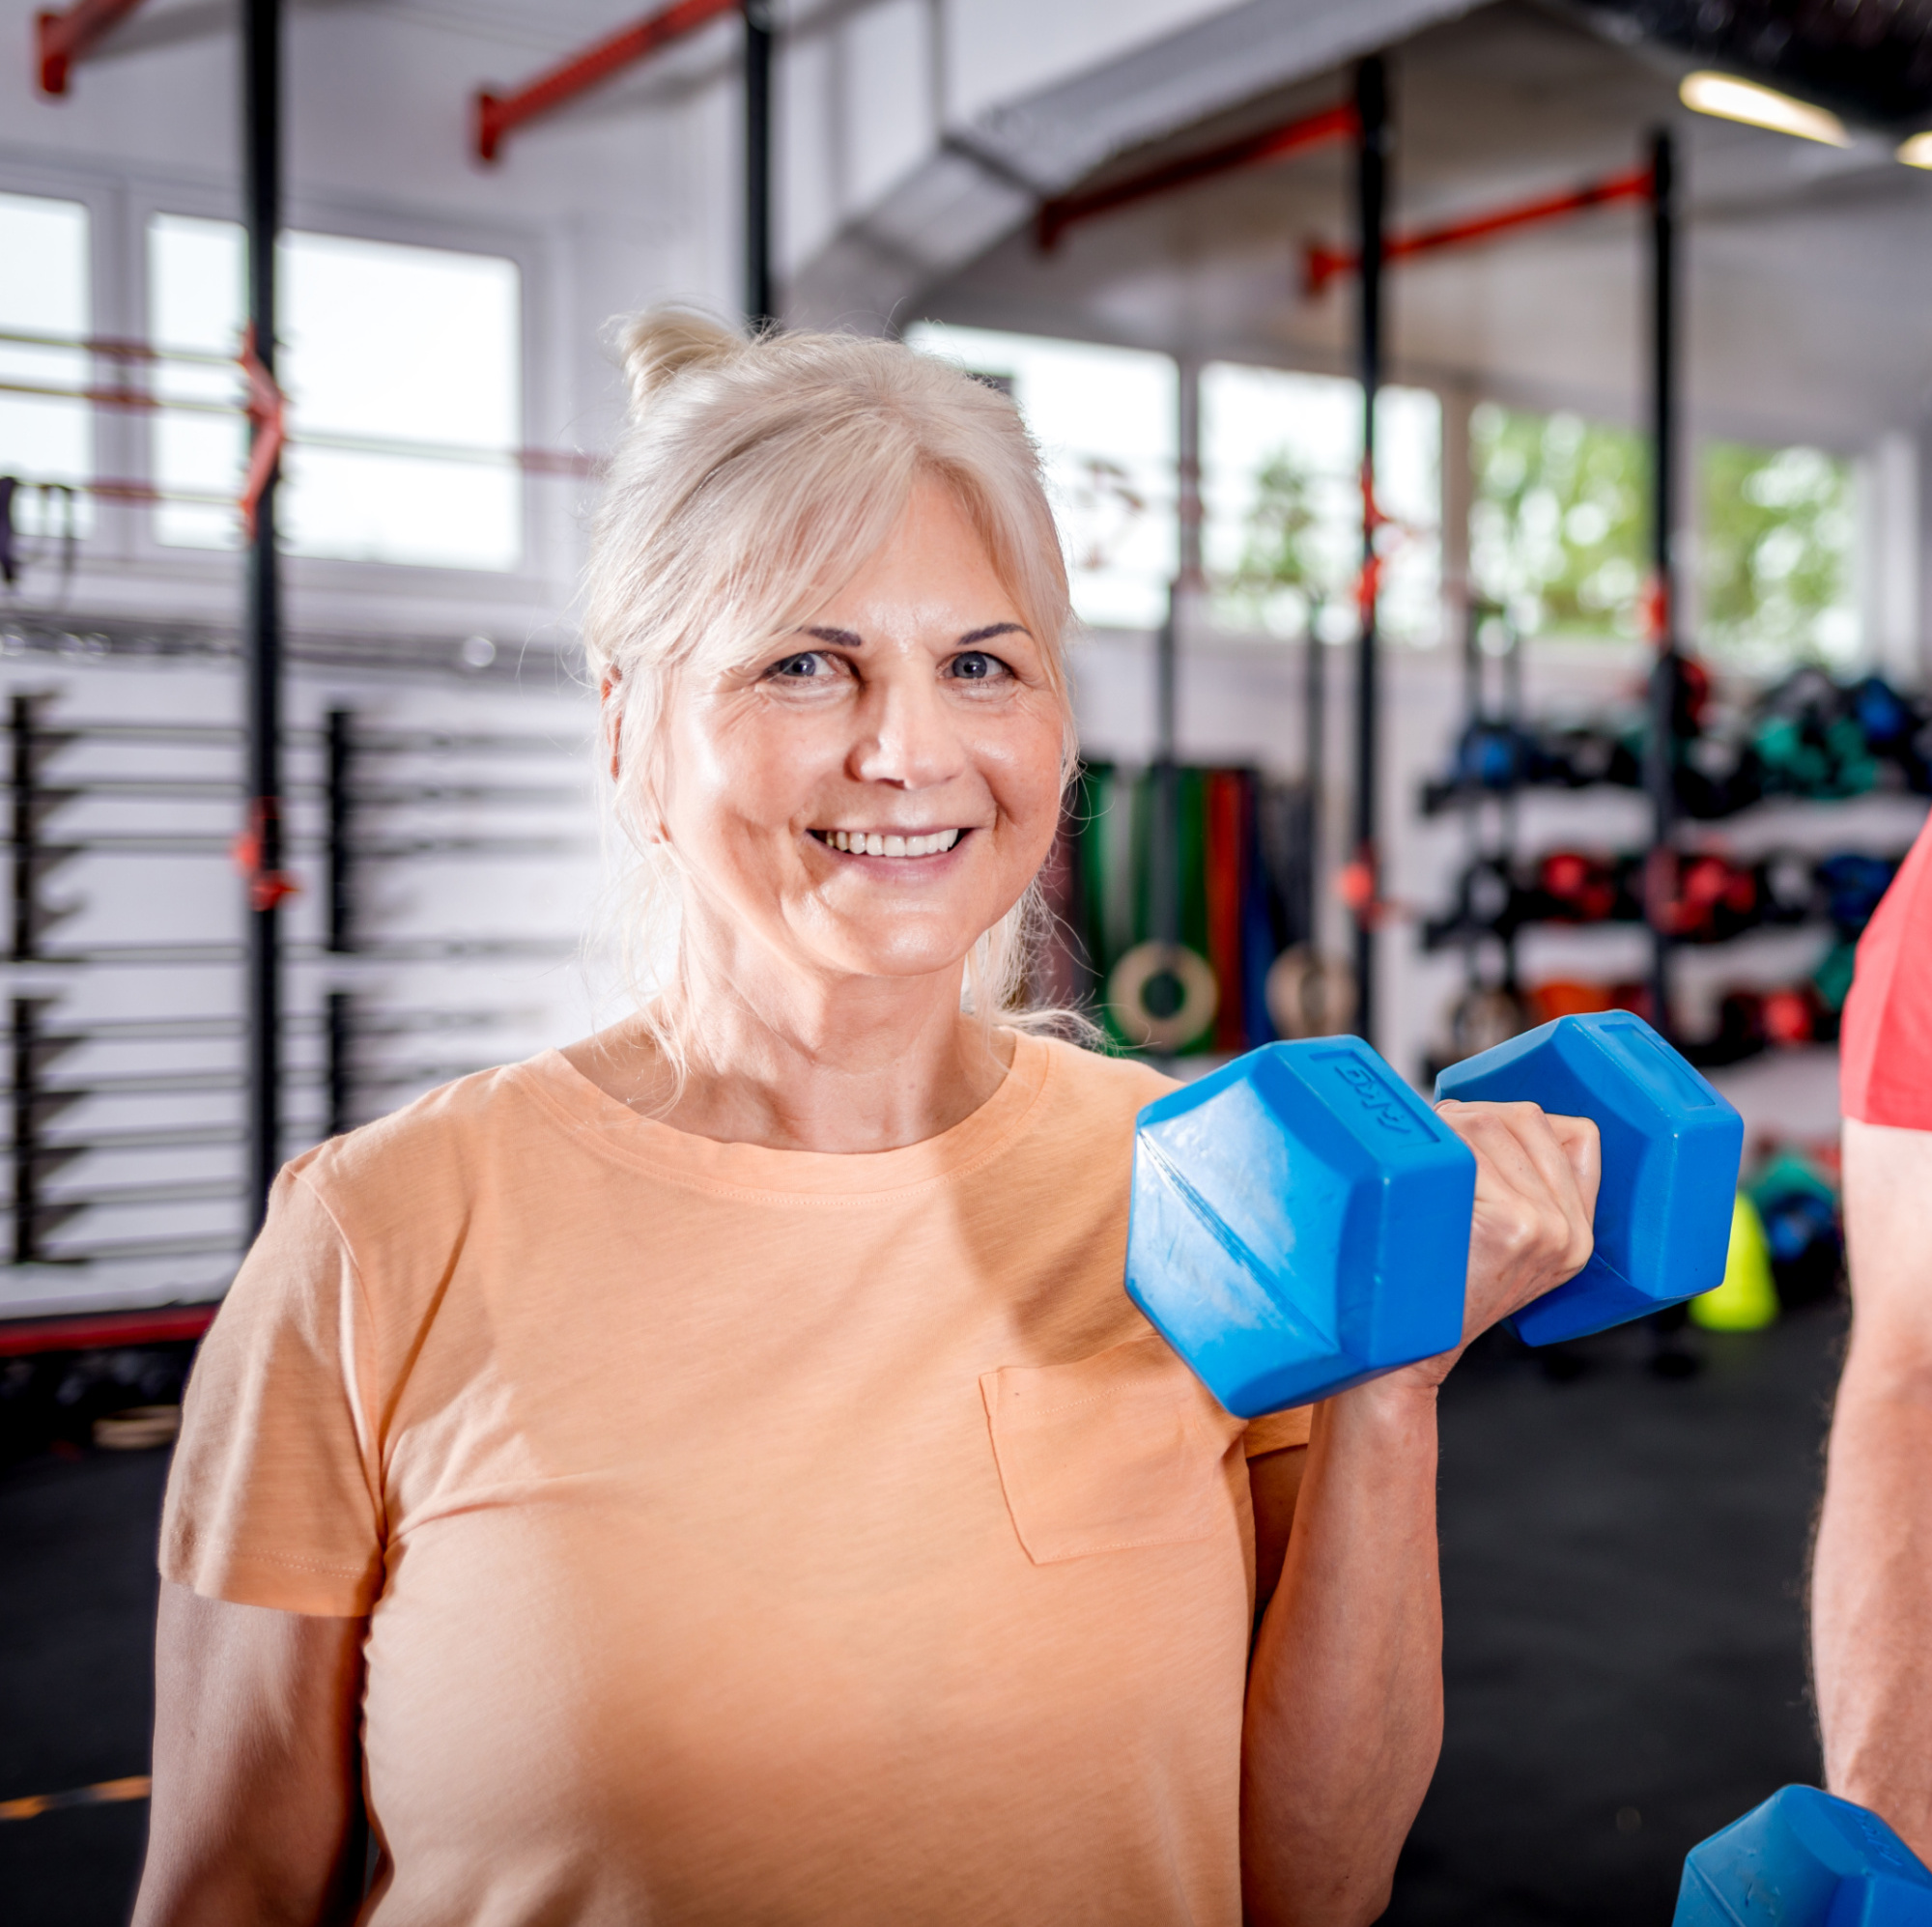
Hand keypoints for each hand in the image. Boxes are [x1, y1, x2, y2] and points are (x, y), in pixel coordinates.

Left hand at [1397, 1100, 1600, 1387]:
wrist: (1407, 1353)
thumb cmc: (1440, 1293)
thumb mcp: (1508, 1252)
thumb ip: (1528, 1192)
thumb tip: (1507, 1119)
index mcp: (1579, 1237)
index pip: (1577, 1134)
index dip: (1519, 1123)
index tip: (1478, 1138)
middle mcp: (1568, 1232)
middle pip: (1528, 1119)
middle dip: (1475, 1115)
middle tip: (1437, 1143)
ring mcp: (1541, 1229)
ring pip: (1491, 1125)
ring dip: (1447, 1126)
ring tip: (1425, 1161)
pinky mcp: (1507, 1225)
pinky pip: (1464, 1150)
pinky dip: (1434, 1151)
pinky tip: (1418, 1176)